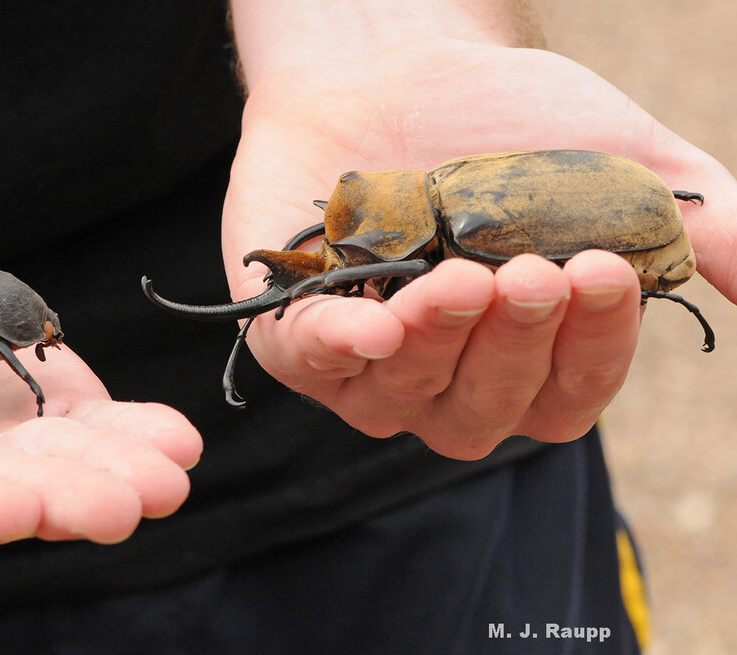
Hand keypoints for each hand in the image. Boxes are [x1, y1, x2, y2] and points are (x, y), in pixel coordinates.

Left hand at [223, 36, 736, 457]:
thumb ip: (697, 224)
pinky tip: (372, 325)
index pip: (568, 392)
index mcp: (523, 355)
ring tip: (459, 278)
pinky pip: (312, 361)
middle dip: (513, 345)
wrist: (392, 65)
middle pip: (486, 410)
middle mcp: (446, 376)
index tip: (605, 271)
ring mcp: (365, 363)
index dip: (593, 348)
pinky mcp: (293, 328)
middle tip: (527, 269)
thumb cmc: (506, 124)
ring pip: (404, 397)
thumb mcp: (617, 164)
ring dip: (437, 346)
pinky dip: (341, 349)